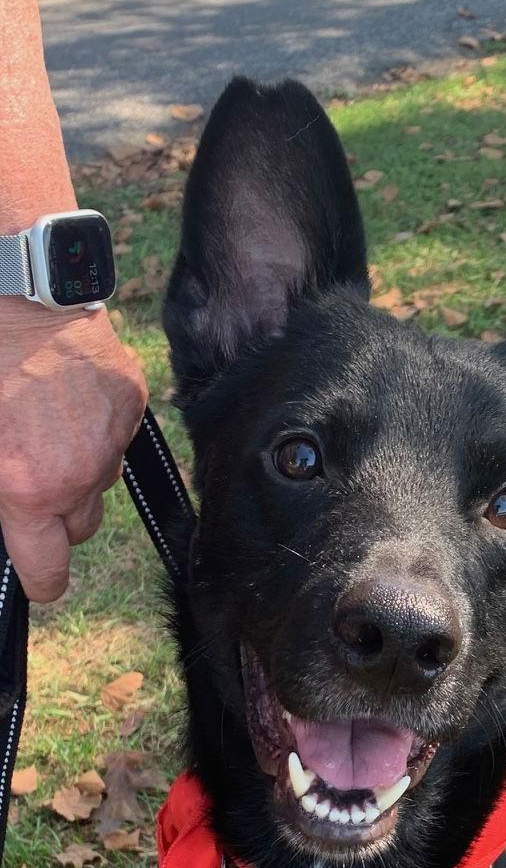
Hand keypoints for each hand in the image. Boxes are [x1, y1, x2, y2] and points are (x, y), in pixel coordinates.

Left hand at [0, 304, 146, 600]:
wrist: (17, 288)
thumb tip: (8, 513)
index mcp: (30, 488)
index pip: (49, 572)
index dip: (40, 580)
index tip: (38, 579)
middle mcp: (80, 473)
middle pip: (79, 528)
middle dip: (55, 515)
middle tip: (28, 480)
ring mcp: (111, 438)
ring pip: (100, 482)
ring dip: (78, 470)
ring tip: (45, 427)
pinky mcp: (131, 402)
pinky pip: (116, 438)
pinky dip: (95, 430)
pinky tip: (67, 398)